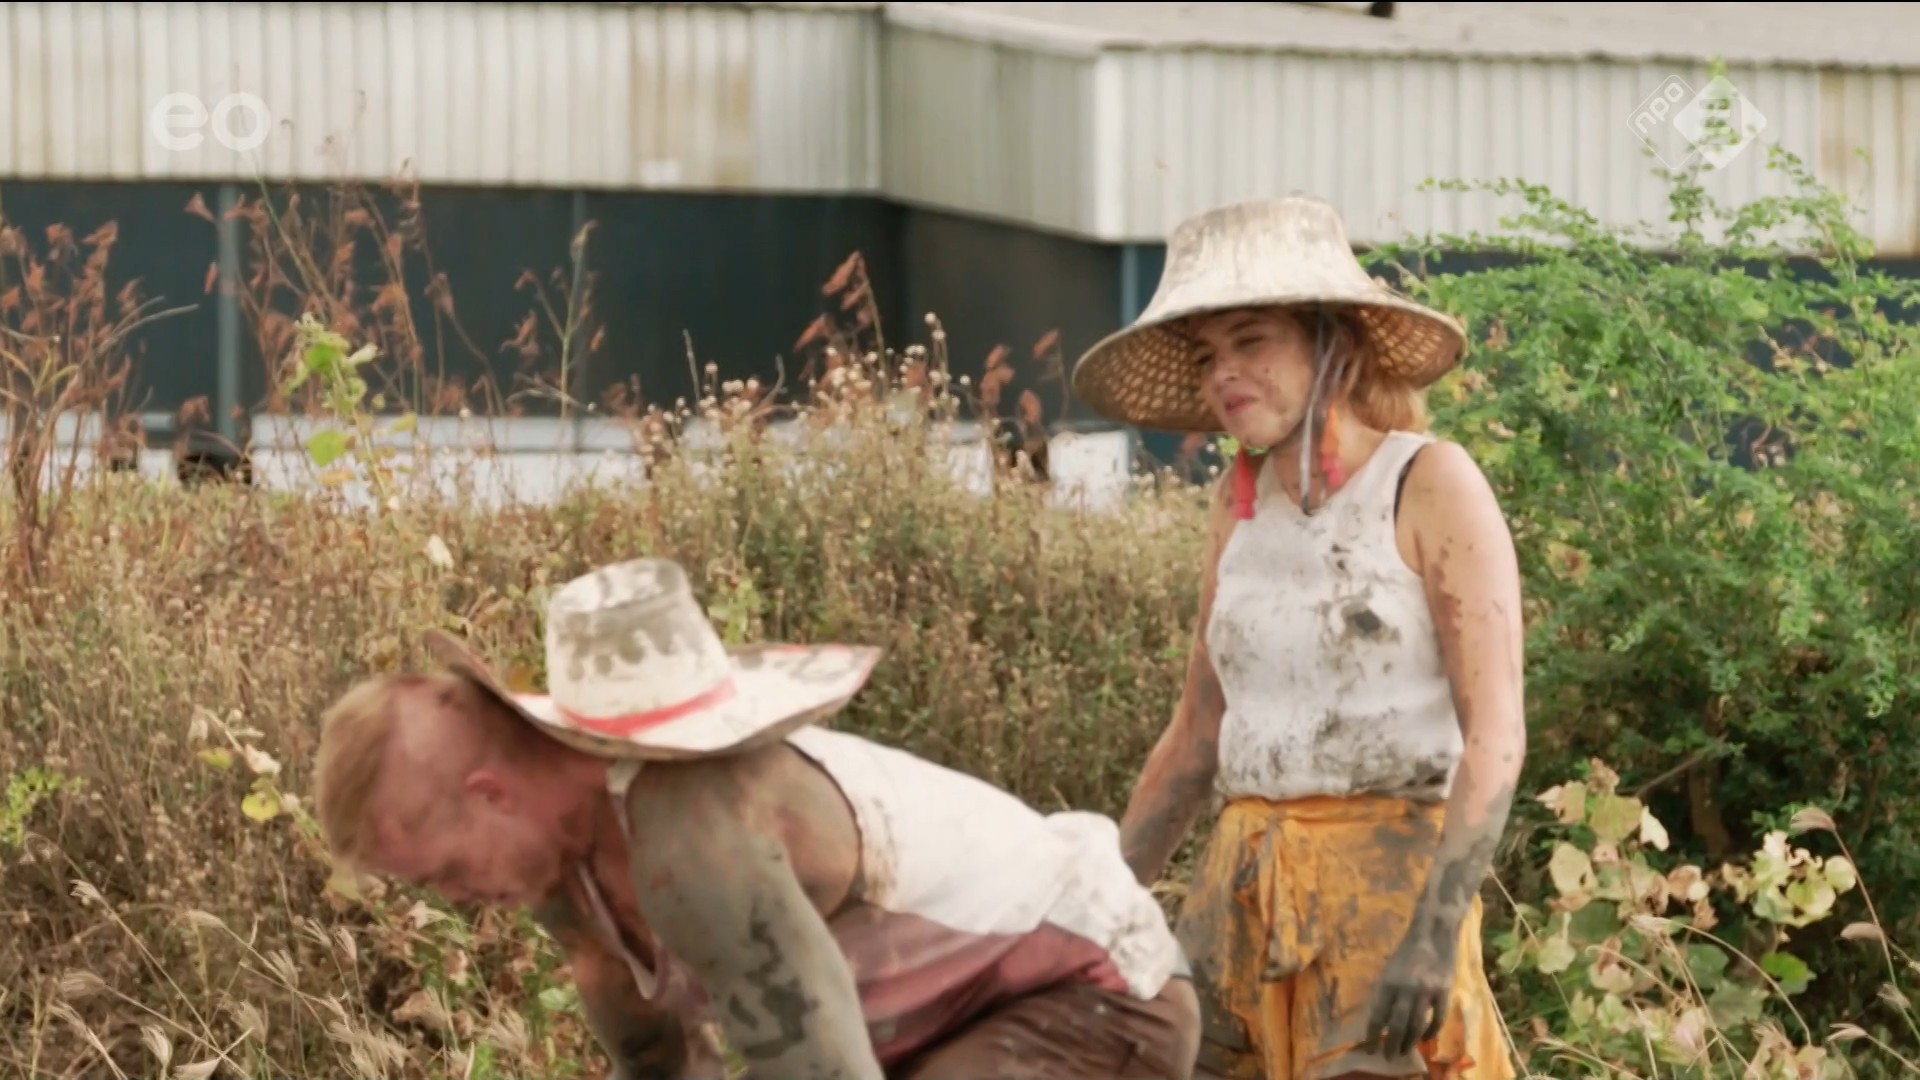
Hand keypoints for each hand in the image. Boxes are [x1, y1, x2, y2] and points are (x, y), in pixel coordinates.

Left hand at [1364, 926, 1457, 1061]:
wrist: (1433, 933)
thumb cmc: (1407, 951)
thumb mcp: (1388, 969)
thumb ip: (1384, 993)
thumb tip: (1380, 1020)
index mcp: (1387, 982)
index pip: (1377, 1016)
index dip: (1373, 1035)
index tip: (1369, 1049)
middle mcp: (1406, 988)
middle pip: (1397, 1025)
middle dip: (1392, 1045)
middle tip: (1388, 1058)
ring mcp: (1427, 991)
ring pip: (1417, 1026)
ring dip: (1410, 1043)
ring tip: (1404, 1053)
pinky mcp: (1444, 992)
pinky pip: (1438, 1019)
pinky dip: (1431, 1032)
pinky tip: (1425, 1038)